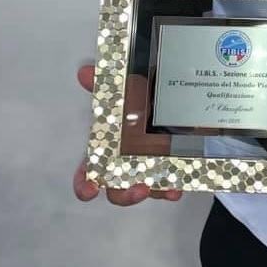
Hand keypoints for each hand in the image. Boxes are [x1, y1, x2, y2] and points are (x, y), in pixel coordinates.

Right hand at [72, 64, 181, 205]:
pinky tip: (180, 186)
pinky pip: (172, 184)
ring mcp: (151, 166)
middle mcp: (128, 161)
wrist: (180, 93)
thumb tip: (86, 72)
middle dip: (125, 195)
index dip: (85, 185)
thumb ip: (106, 83)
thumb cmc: (146, 97)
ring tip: (166, 189)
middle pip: (117, 190)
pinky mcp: (173, 166)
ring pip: (147, 190)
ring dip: (155, 192)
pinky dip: (175, 187)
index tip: (91, 189)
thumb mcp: (129, 88)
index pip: (89, 172)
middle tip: (137, 189)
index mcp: (110, 146)